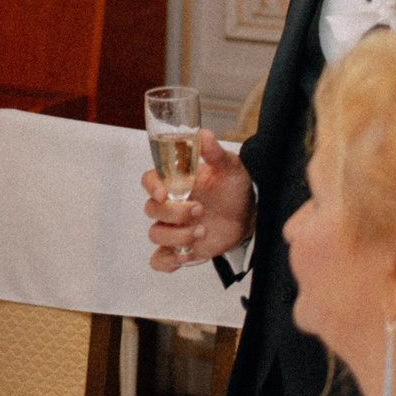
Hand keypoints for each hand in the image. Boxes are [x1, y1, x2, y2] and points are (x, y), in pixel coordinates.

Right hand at [144, 129, 252, 270]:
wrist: (247, 215)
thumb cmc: (233, 188)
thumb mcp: (229, 167)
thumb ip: (214, 153)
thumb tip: (203, 134)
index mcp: (175, 182)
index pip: (149, 181)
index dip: (151, 187)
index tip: (164, 192)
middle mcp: (169, 205)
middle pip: (152, 210)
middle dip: (174, 212)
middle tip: (200, 210)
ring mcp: (173, 228)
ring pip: (156, 234)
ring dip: (176, 236)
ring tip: (203, 232)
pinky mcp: (180, 249)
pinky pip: (160, 260)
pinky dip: (167, 261)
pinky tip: (185, 257)